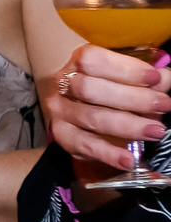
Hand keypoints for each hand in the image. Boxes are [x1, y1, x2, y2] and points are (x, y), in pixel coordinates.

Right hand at [44, 43, 168, 172]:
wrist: (87, 105)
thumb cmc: (112, 86)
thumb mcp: (131, 78)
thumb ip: (148, 79)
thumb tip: (165, 79)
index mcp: (79, 62)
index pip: (94, 61)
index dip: (125, 69)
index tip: (154, 78)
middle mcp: (64, 84)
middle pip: (90, 89)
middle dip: (132, 99)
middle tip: (163, 105)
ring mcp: (62, 110)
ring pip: (90, 118)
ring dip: (127, 126)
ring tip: (155, 131)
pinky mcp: (62, 135)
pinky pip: (83, 145)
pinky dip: (107, 153)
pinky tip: (127, 159)